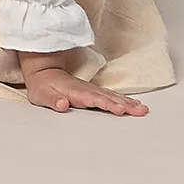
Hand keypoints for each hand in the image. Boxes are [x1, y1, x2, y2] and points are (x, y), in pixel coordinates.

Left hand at [19, 52, 148, 115]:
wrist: (43, 72)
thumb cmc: (42, 87)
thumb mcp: (41, 95)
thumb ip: (52, 100)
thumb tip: (61, 104)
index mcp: (76, 92)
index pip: (94, 99)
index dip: (107, 104)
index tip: (120, 109)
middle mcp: (87, 90)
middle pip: (108, 97)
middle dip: (125, 104)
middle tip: (140, 111)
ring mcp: (92, 90)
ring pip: (113, 96)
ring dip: (128, 102)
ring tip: (142, 109)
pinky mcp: (94, 92)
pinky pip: (112, 96)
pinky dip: (124, 100)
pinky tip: (135, 105)